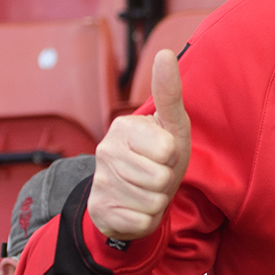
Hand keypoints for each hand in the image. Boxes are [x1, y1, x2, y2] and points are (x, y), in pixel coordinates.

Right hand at [88, 50, 191, 241]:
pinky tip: (136, 207)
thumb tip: (163, 53)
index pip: (167, 150)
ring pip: (152, 201)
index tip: (164, 153)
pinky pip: (142, 221)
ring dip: (158, 200)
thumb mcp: (171, 124)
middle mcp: (105, 151)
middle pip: (160, 178)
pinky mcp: (100, 210)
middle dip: (167, 181)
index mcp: (123, 127)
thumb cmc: (160, 155)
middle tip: (157, 175)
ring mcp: (100, 181)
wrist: (135, 194)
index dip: (174, 156)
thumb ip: (168, 92)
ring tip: (148, 190)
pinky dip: (147, 219)